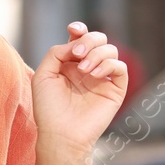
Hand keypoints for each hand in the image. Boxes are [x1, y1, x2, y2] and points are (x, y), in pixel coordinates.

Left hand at [32, 21, 128, 152]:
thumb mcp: (43, 75)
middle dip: (89, 40)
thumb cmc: (48, 108)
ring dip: (97, 54)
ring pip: (111, 50)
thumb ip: (56, 53)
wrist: (60, 134)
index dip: (80, 29)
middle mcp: (88, 68)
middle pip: (99, 40)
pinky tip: (95, 75)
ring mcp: (102, 79)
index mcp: (70, 63)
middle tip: (77, 54)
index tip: (73, 30)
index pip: (80, 38)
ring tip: (84, 70)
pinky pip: (121, 68)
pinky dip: (110, 65)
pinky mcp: (115, 90)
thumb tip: (76, 43)